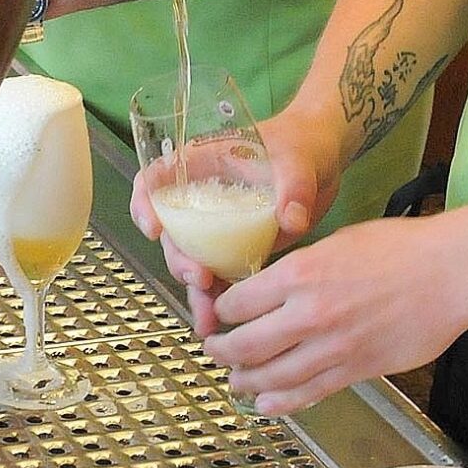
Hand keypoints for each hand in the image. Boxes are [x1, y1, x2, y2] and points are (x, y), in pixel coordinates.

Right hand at [131, 104, 346, 334]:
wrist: (323, 159)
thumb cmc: (300, 144)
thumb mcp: (296, 161)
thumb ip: (293, 188)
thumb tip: (291, 219)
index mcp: (201, 165)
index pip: (156, 180)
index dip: (145, 203)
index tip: (155, 229)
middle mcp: (201, 197)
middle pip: (173, 231)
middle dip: (179, 259)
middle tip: (201, 278)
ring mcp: (218, 226)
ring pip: (193, 260)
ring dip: (195, 290)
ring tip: (208, 317)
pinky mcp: (238, 247)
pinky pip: (220, 274)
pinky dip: (218, 299)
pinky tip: (221, 323)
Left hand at [202, 212, 467, 416]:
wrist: (449, 273)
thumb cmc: (399, 248)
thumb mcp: (335, 242)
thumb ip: (301, 268)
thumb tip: (275, 286)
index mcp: (299, 273)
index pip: (238, 303)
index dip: (221, 312)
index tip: (218, 315)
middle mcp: (309, 313)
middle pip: (246, 345)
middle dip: (222, 352)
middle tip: (215, 352)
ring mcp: (333, 346)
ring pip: (273, 376)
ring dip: (247, 382)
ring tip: (236, 382)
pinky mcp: (357, 370)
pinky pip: (311, 392)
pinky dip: (283, 403)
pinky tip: (267, 405)